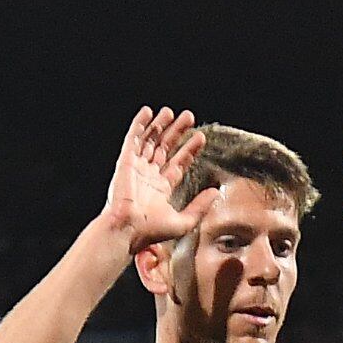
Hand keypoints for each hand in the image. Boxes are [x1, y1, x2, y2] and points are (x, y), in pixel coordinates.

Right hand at [101, 107, 206, 245]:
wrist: (128, 229)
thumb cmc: (151, 231)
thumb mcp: (184, 221)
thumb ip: (200, 206)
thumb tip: (216, 192)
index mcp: (161, 189)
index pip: (178, 164)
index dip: (189, 150)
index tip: (199, 138)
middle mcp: (148, 176)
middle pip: (165, 148)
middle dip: (176, 133)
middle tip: (188, 118)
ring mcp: (137, 168)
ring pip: (150, 141)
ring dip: (160, 126)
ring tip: (171, 112)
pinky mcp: (126, 162)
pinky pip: (133, 140)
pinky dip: (139, 125)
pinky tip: (147, 112)